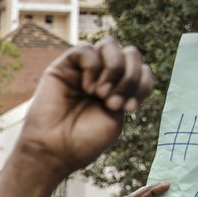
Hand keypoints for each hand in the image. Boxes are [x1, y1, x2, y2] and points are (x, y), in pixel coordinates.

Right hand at [18, 39, 153, 178]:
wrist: (55, 151)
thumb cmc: (84, 140)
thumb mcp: (117, 116)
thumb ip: (128, 89)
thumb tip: (135, 64)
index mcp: (117, 89)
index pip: (142, 69)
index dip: (142, 84)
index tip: (129, 109)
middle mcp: (101, 76)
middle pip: (130, 53)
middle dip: (129, 77)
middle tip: (112, 103)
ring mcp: (82, 70)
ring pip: (110, 45)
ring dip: (113, 69)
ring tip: (100, 94)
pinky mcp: (63, 66)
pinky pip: (86, 49)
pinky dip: (93, 67)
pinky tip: (86, 88)